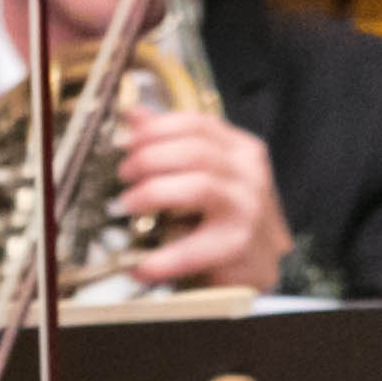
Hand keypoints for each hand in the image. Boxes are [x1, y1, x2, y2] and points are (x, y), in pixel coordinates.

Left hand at [111, 100, 291, 290]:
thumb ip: (171, 145)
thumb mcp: (202, 175)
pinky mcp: (241, 245)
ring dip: (154, 193)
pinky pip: (197, 245)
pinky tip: (143, 265)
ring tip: (127, 205)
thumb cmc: (225, 220)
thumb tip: (134, 114)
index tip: (127, 143)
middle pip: (195, 151)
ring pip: (199, 186)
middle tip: (123, 175)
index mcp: (239, 149)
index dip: (156, 129)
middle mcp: (248, 173)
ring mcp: (248, 207)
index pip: (197, 124)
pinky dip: (165, 256)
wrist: (258, 266)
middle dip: (150, 158)